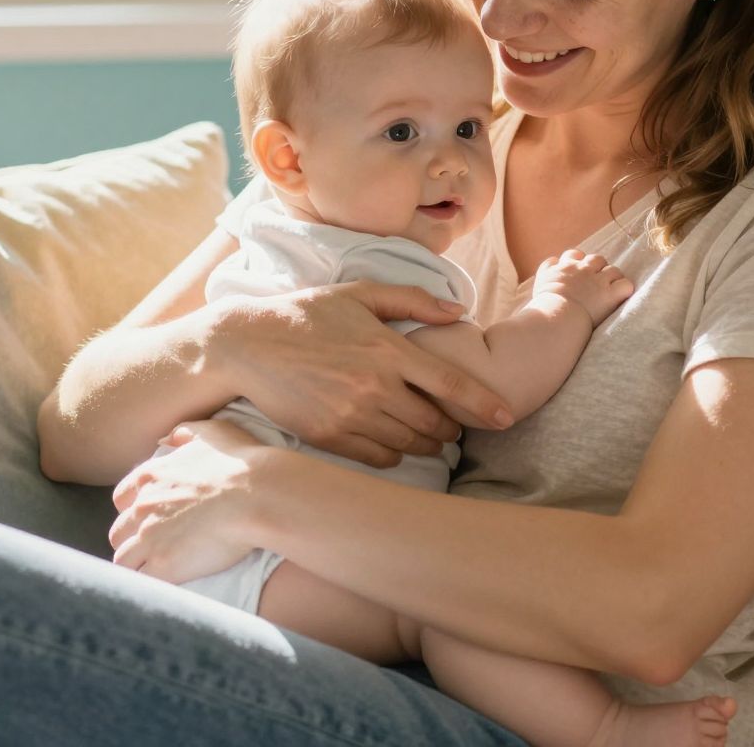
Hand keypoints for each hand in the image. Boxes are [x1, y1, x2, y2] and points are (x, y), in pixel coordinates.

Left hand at [110, 420, 266, 583]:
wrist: (258, 495)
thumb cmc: (240, 463)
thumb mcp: (212, 433)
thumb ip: (186, 433)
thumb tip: (171, 437)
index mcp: (149, 476)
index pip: (121, 500)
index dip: (134, 510)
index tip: (150, 517)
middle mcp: (142, 507)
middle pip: (118, 533)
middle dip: (132, 540)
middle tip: (155, 546)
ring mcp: (150, 538)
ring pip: (123, 560)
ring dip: (138, 564)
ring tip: (159, 569)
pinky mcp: (164, 565)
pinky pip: (142, 581)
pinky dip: (151, 582)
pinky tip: (167, 581)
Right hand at [216, 281, 514, 468]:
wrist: (247, 347)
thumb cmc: (305, 315)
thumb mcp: (358, 294)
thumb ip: (412, 300)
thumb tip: (459, 311)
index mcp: (388, 349)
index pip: (451, 384)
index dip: (484, 404)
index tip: (506, 417)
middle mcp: (375, 386)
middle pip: (435, 422)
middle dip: (452, 427)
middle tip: (453, 425)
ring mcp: (352, 416)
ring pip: (410, 444)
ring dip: (426, 443)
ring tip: (428, 435)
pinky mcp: (330, 438)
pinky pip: (379, 458)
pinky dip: (394, 454)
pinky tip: (393, 442)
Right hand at [533, 250, 634, 327]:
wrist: (555, 317)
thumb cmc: (541, 311)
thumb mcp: (535, 290)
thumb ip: (543, 278)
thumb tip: (544, 274)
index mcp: (560, 269)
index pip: (571, 256)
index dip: (576, 262)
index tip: (576, 271)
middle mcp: (580, 270)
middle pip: (594, 259)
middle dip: (597, 268)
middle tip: (596, 282)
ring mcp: (596, 281)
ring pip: (613, 269)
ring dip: (612, 277)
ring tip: (610, 289)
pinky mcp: (610, 294)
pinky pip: (625, 285)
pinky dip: (625, 290)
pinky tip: (621, 297)